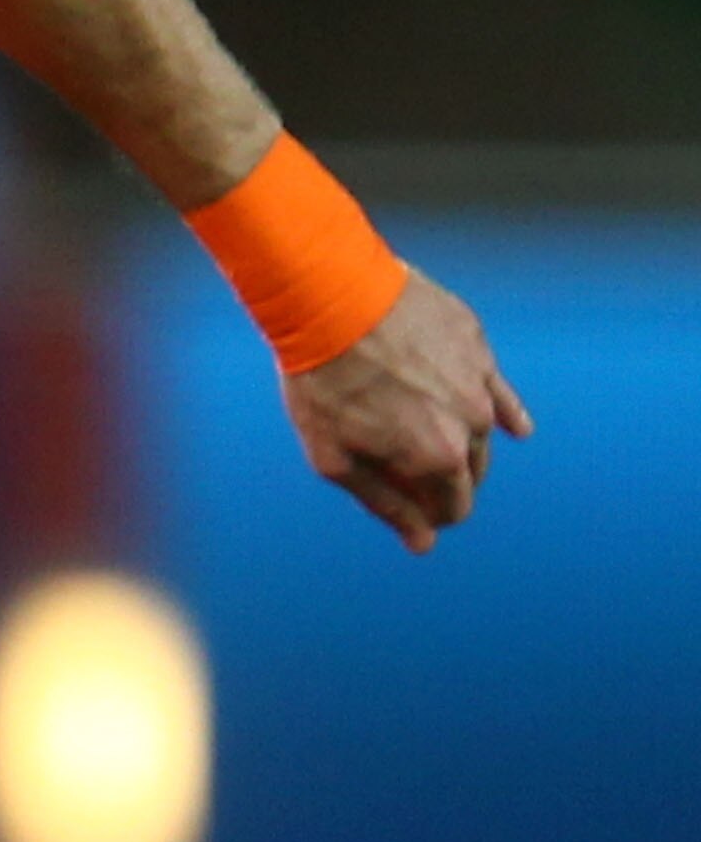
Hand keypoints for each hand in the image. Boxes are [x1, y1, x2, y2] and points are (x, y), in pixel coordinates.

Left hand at [283, 266, 532, 553]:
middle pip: (472, 469)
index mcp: (440, 457)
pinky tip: (517, 428)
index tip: (421, 516)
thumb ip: (386, 504)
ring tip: (448, 449)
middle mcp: (472, 421)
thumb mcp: (336, 458)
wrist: (331, 297)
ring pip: (484, 428)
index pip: (455, 506)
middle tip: (420, 481)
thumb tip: (423, 544)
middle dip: (448, 482)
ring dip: (467, 444)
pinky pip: (497, 386)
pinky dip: (506, 410)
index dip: (436, 516)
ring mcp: (479, 378)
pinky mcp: (474, 341)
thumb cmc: (324, 382)